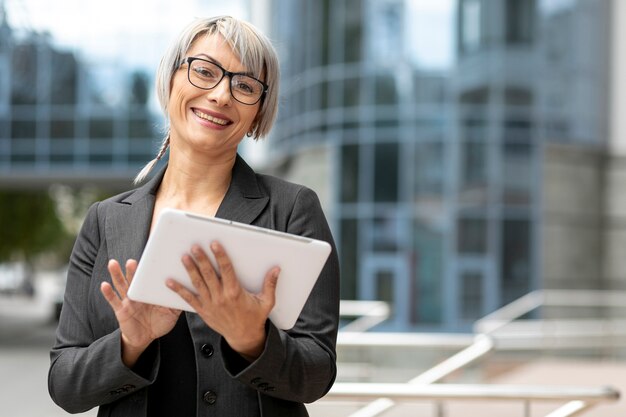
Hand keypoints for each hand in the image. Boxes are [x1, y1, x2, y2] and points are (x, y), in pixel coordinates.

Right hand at [101, 259, 180, 366]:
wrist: (145, 338)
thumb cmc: (159, 323)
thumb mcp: (172, 313)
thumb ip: (178, 302)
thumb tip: (191, 291)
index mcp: (151, 292)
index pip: (150, 277)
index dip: (150, 268)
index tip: (153, 257)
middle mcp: (139, 293)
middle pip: (135, 278)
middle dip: (133, 269)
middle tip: (133, 261)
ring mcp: (129, 301)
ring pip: (122, 285)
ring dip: (117, 274)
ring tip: (113, 264)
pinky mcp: (121, 310)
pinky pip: (114, 301)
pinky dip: (108, 293)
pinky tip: (104, 285)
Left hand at [166, 242, 279, 361]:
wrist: (243, 337)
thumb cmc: (255, 318)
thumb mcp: (266, 302)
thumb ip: (270, 284)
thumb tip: (276, 270)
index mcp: (235, 293)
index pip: (226, 270)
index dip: (220, 256)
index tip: (215, 244)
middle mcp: (221, 297)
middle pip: (209, 274)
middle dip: (202, 259)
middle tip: (195, 246)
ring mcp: (210, 304)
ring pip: (198, 284)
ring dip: (190, 270)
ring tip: (184, 257)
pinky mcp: (203, 311)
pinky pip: (189, 299)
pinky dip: (178, 290)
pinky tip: (169, 281)